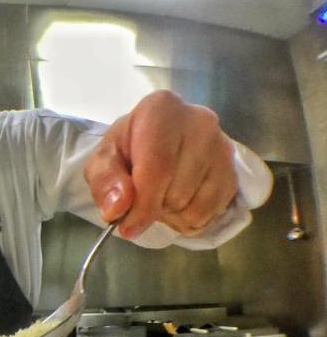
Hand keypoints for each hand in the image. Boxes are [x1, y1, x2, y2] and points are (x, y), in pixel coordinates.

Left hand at [84, 90, 236, 238]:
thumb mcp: (102, 161)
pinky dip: (190, 219)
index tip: (127, 227)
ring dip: (172, 215)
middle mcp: (200, 123)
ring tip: (160, 195)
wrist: (153, 140)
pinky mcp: (234, 171)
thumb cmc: (126, 149)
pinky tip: (178, 201)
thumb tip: (117, 209)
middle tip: (141, 197)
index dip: (142, 206)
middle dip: (154, 208)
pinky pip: (212, 214)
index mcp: (161, 110)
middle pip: (176, 192)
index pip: (158, 168)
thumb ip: (104, 182)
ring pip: (196, 207)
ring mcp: (223, 147)